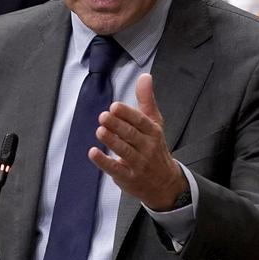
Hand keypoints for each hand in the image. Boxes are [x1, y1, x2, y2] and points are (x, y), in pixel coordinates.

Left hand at [91, 73, 186, 210]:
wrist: (164, 183)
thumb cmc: (155, 148)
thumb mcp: (154, 123)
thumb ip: (147, 100)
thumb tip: (144, 76)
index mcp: (153, 132)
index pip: (141, 121)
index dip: (128, 114)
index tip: (115, 106)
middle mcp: (147, 147)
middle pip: (131, 135)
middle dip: (117, 125)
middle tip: (103, 116)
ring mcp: (138, 164)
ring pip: (124, 151)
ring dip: (111, 141)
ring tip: (100, 131)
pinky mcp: (128, 177)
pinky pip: (115, 169)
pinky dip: (104, 161)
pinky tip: (93, 152)